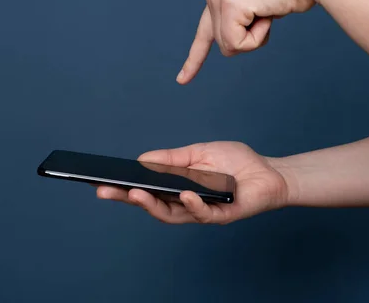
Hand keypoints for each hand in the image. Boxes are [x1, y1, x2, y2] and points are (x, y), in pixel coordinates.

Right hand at [95, 142, 293, 223]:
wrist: (267, 171)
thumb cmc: (234, 162)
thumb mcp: (199, 152)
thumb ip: (173, 158)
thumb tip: (142, 159)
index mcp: (178, 186)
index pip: (147, 189)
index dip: (124, 187)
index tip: (101, 181)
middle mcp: (185, 202)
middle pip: (151, 204)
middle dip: (127, 198)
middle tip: (105, 191)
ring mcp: (202, 211)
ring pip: (171, 214)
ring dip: (152, 204)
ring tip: (134, 193)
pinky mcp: (221, 215)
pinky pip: (202, 213)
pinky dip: (192, 204)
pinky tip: (184, 194)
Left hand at [176, 0, 337, 83]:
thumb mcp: (260, 6)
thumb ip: (243, 20)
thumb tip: (234, 41)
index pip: (204, 32)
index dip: (195, 58)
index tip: (182, 80)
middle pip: (223, 44)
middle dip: (249, 39)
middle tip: (267, 14)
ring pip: (229, 46)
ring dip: (256, 36)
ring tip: (269, 10)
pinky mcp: (228, 5)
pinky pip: (238, 43)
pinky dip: (258, 36)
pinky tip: (267, 13)